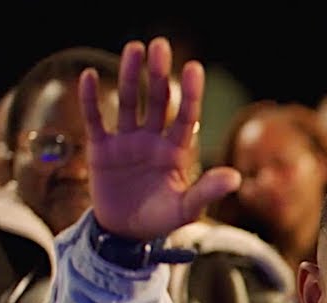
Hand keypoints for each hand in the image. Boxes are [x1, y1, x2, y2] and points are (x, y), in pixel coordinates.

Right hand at [81, 37, 240, 241]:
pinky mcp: (102, 149)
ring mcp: (127, 142)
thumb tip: (236, 178)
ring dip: (129, 76)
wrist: (127, 233)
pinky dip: (92, 100)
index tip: (194, 68)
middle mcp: (153, 140)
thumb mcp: (187, 210)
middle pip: (158, 101)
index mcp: (177, 151)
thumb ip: (207, 192)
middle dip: (159, 74)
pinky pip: (96, 120)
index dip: (190, 93)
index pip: (186, 116)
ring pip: (129, 103)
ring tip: (134, 48)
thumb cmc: (162, 219)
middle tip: (161, 45)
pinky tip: (90, 77)